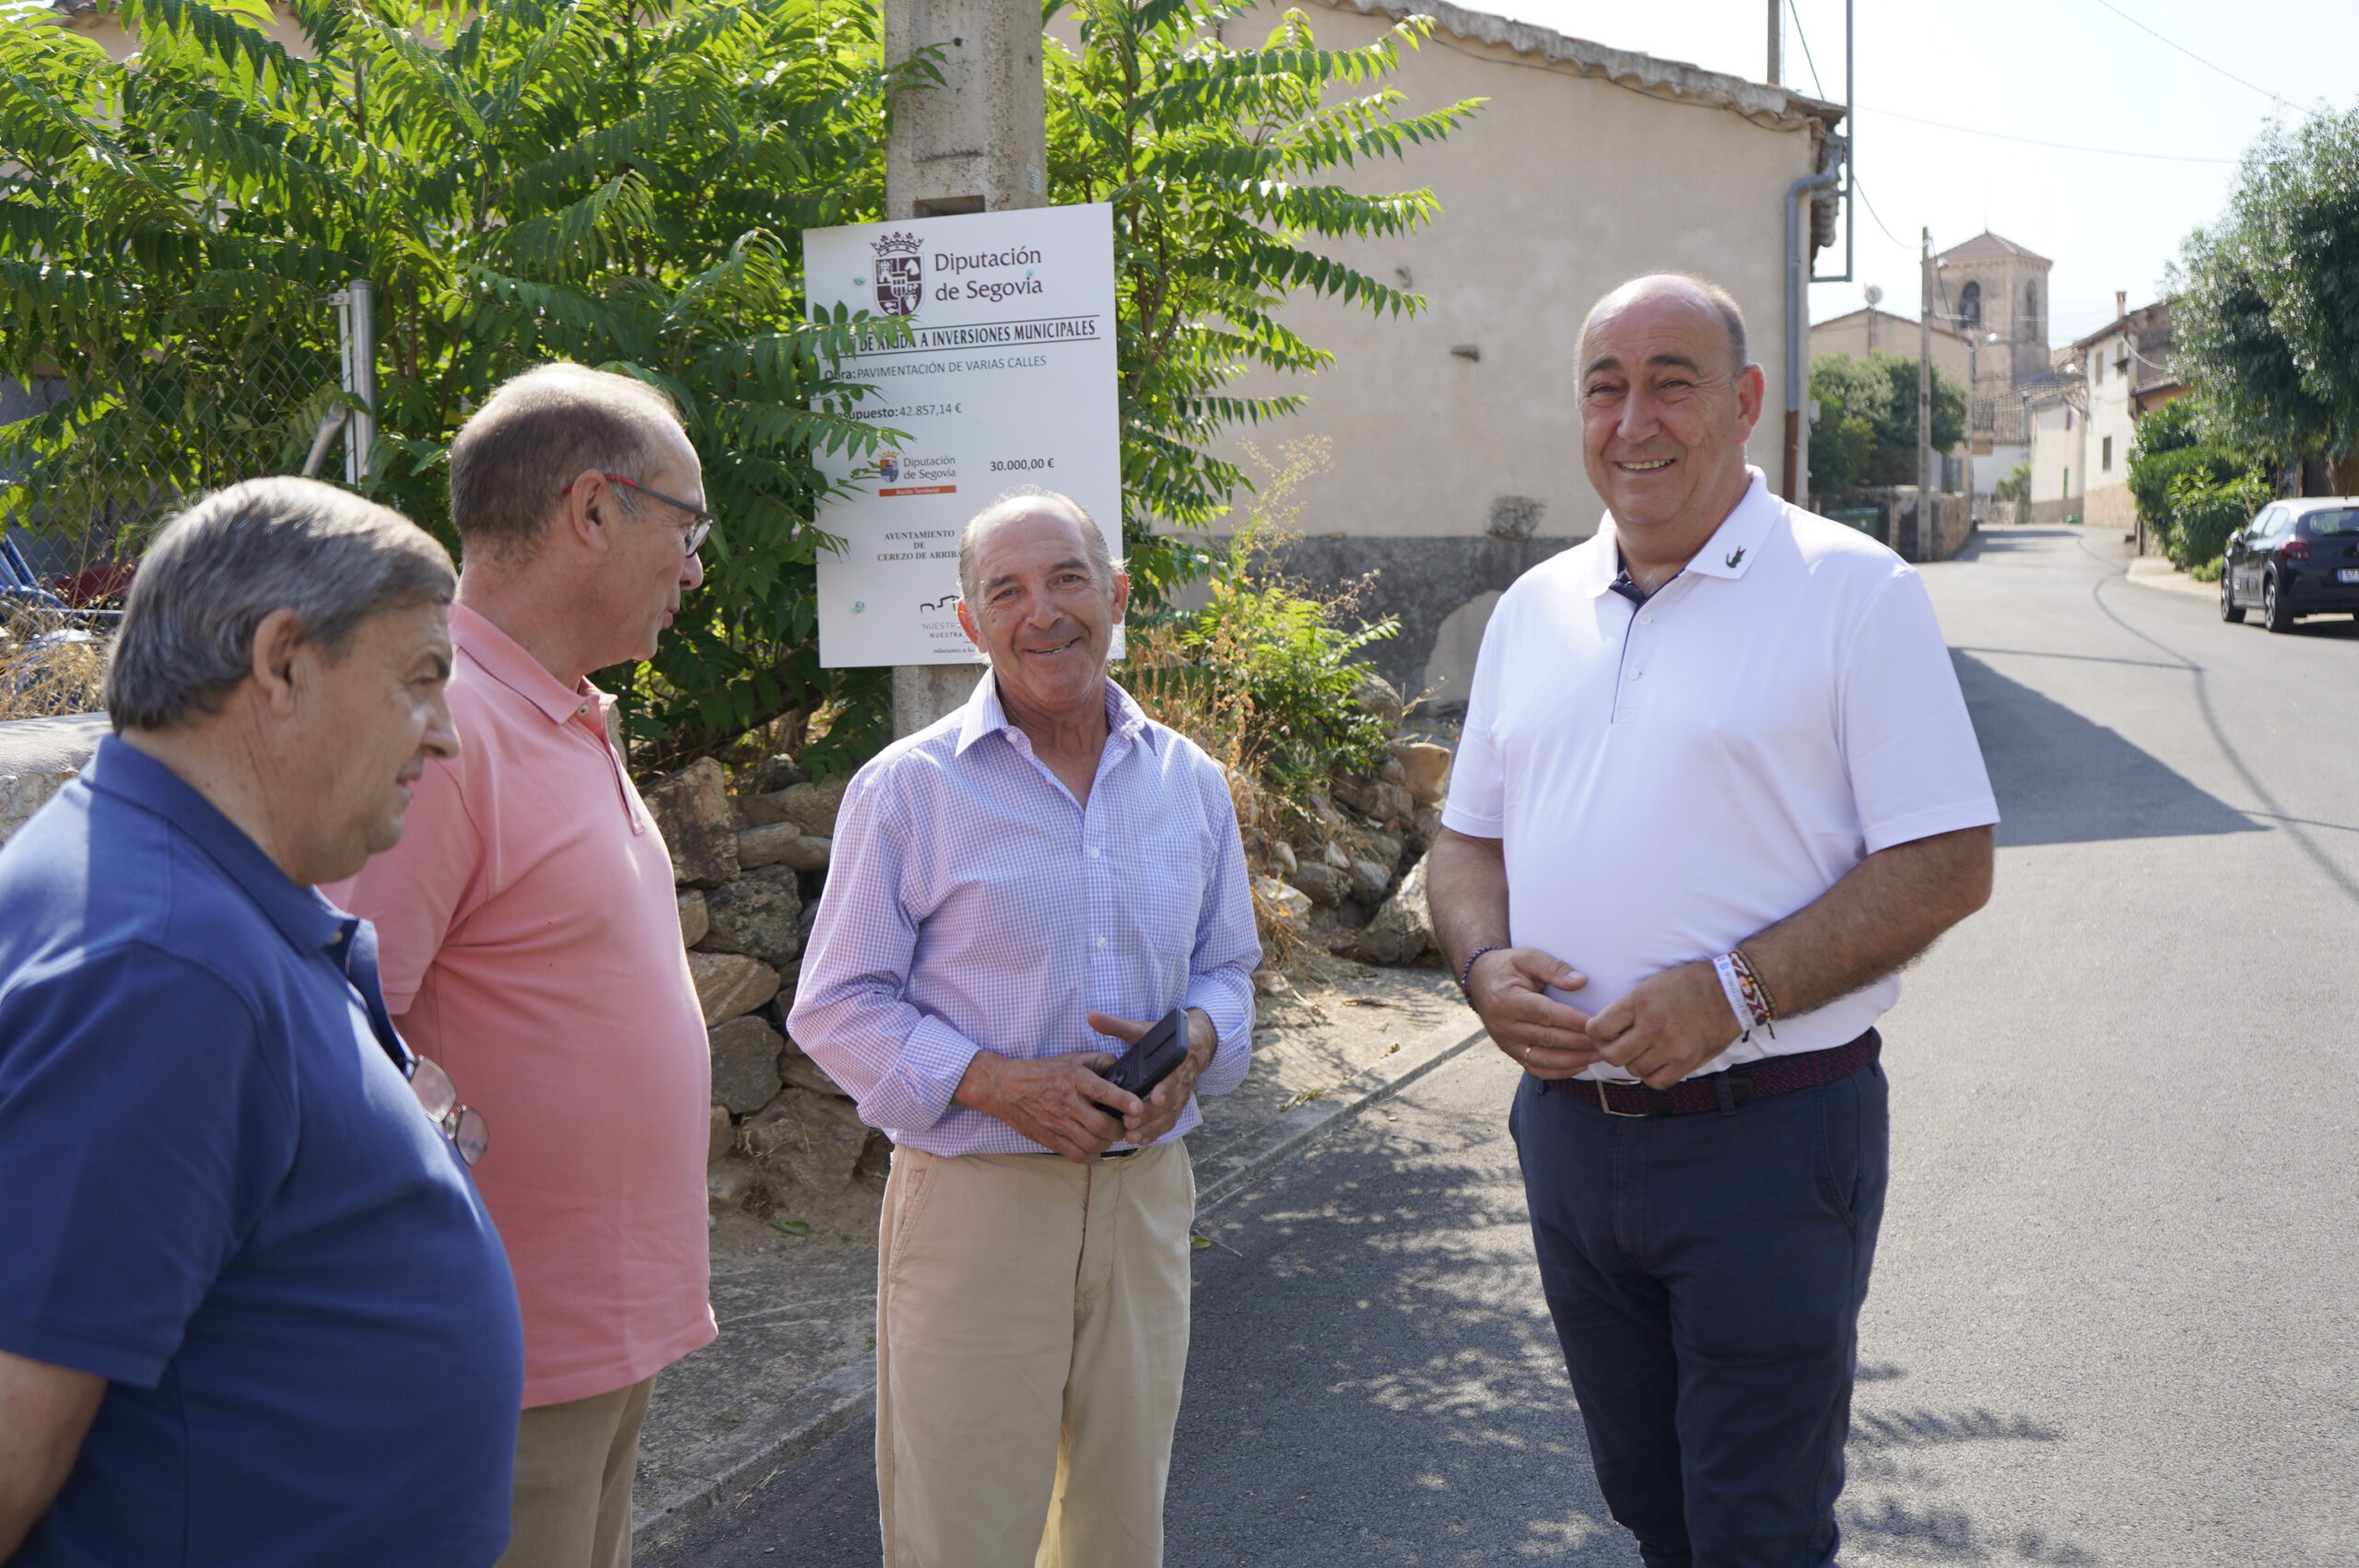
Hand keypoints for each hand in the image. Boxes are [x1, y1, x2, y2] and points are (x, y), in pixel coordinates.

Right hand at [951, 1051, 1135, 1162]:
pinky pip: (1076, 1155)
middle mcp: (1066, 1101)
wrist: (1004, 1088)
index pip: (1103, 1091)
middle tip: (1125, 1126)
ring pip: (1091, 1143)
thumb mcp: (1070, 1058)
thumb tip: (1121, 1067)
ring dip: (1107, 1144)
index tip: (1138, 1107)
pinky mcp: (1048, 1138)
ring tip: (1110, 1137)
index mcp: (1073, 1078)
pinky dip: (1091, 1156)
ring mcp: (1057, 1122)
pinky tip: (1095, 1149)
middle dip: (1120, 1129)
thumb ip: (1098, 1061)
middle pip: (1101, 1125)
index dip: (1124, 1101)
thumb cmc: (1041, 1072)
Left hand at [1086, 1008, 1213, 1147]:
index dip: (1165, 1089)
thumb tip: (1091, 1016)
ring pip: (1168, 1116)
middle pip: (1168, 1103)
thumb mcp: (1142, 1030)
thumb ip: (1116, 1025)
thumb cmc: (1166, 1038)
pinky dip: (1155, 1132)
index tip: (1155, 1098)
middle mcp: (1180, 1081)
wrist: (1195, 1045)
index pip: (1173, 1077)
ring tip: (1131, 1136)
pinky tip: (1140, 1140)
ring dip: (1151, 1128)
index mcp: (1175, 1060)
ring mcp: (1180, 1096)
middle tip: (1129, 1122)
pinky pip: (1169, 1123)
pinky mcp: (1177, 1106)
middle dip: (1150, 1115)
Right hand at [1467, 948, 1601, 1079]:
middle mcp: (1503, 1025)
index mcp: (1507, 1000)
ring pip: (1543, 1059)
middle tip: (1608, 1042)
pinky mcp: (1509, 1052)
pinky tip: (1581, 1065)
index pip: (1546, 1014)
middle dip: (1580, 1042)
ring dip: (1574, 1060)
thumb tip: (1581, 981)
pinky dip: (1559, 1071)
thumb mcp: (1528, 956)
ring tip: (1600, 1055)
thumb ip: (1554, 968)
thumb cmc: (1508, 966)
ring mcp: (1505, 1042)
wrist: (1479, 979)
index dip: (1573, 1021)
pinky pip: (1535, 1068)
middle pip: (1548, 1038)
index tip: (1598, 1024)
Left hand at [1587, 960, 1742, 1089]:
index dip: (1595, 1032)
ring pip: (1633, 1069)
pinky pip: (1656, 1081)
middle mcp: (1652, 1026)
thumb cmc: (1688, 984)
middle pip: (1612, 1056)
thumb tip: (1603, 1031)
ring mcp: (1670, 1047)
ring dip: (1634, 1062)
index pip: (1597, 1029)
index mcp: (1639, 1002)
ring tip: (1643, 1049)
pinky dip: (1652, 1075)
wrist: (1730, 992)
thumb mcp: (1650, 984)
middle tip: (1618, 1044)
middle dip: (1610, 1051)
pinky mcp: (1686, 1062)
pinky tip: (1656, 1062)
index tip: (1601, 1032)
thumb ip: (1626, 1008)